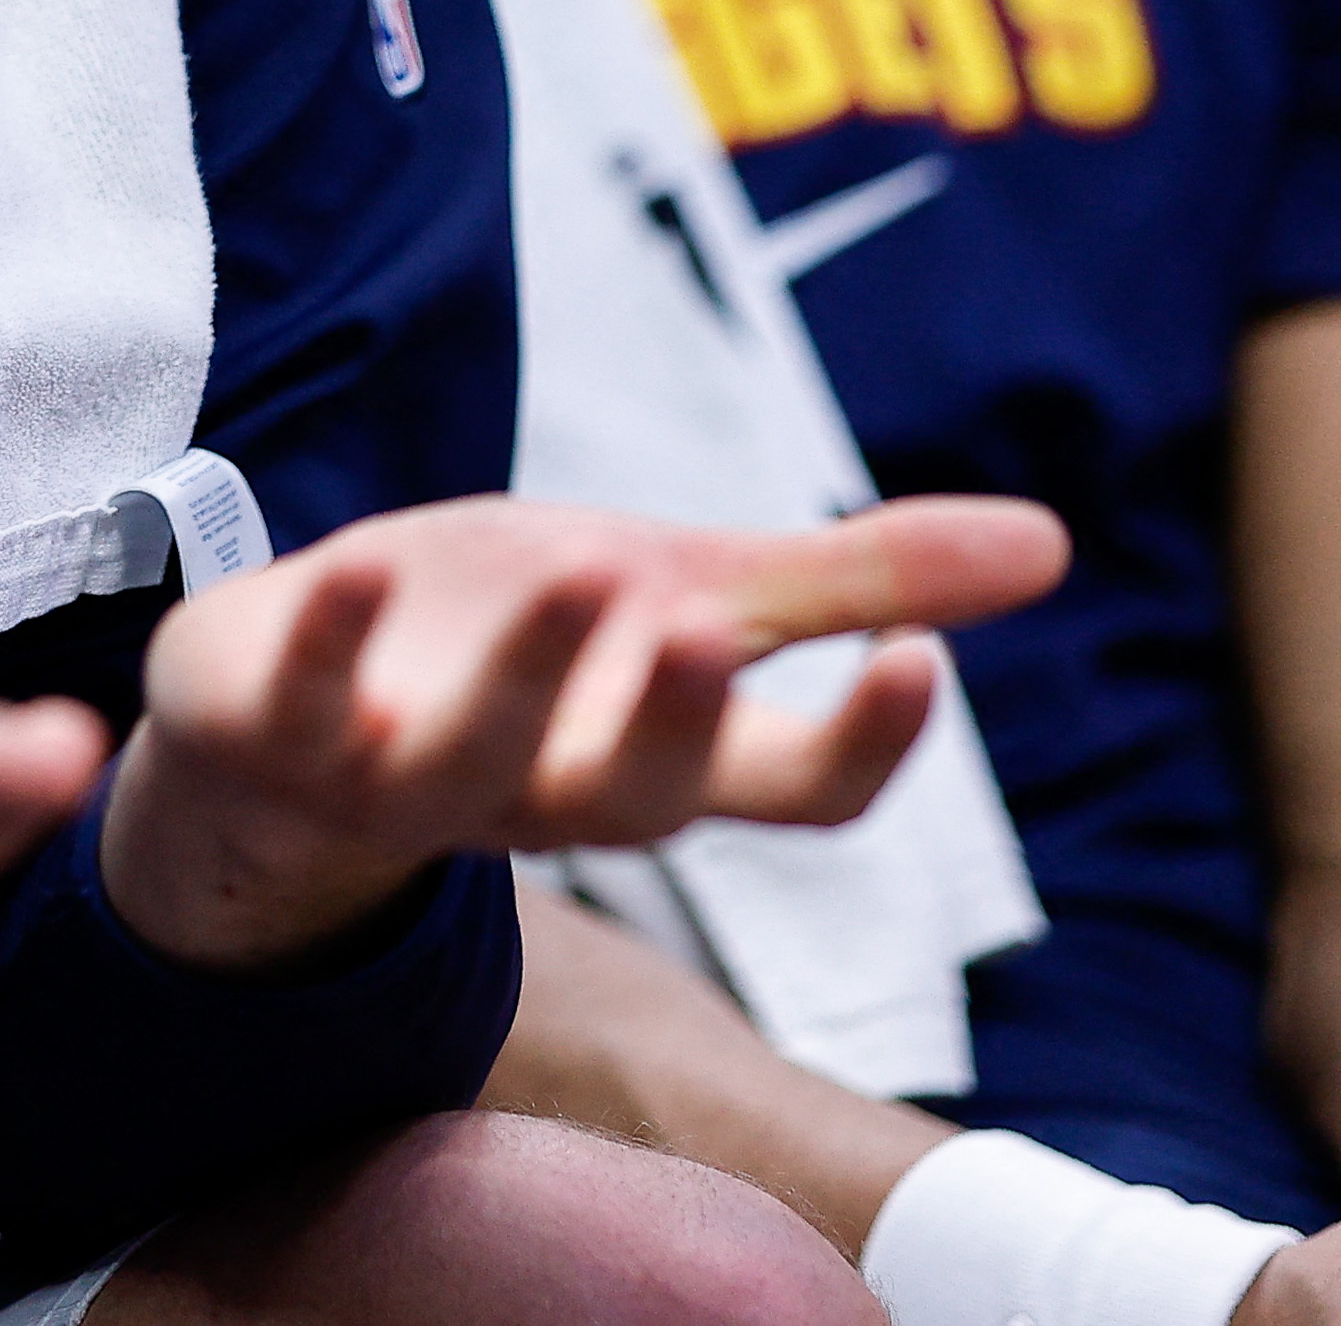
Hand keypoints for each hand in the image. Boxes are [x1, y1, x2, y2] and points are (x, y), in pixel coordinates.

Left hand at [100, 488, 1068, 968]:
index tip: (917, 663)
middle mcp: (545, 789)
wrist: (286, 698)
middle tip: (711, 633)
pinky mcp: (284, 734)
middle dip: (672, 723)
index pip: (786, 794)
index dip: (855, 748)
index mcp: (656, 756)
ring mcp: (409, 774)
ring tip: (588, 572)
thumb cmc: (512, 647)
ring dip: (526, 676)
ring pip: (477, 762)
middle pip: (633, 796)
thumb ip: (846, 579)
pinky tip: (355, 569)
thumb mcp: (684, 592)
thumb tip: (1056, 544)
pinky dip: (331, 642)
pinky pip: (308, 705)